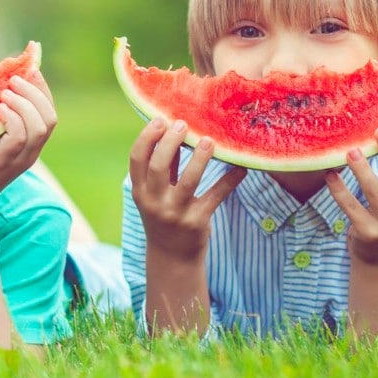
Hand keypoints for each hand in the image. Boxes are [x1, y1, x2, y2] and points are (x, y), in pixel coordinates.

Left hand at [0, 70, 56, 206]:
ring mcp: (21, 158)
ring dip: (24, 103)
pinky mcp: (6, 161)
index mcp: (31, 142)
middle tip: (13, 79)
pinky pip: (20, 137)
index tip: (29, 68)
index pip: (49, 112)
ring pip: (40, 127)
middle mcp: (32, 151)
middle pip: (50, 117)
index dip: (42, 88)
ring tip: (5, 92)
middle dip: (35, 92)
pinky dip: (13, 118)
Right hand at [129, 118, 245, 262]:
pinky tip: (241, 168)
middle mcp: (154, 202)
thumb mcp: (154, 194)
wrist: (172, 257)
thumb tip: (174, 132)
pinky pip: (215, 196)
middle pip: (158, 166)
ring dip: (199, 158)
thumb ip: (163, 168)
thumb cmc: (163, 216)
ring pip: (188, 181)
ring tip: (209, 141)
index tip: (161, 120)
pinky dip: (229, 180)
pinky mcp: (197, 222)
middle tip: (184, 125)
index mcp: (140, 191)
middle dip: (171, 142)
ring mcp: (175, 213)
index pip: (137, 158)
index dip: (147, 137)